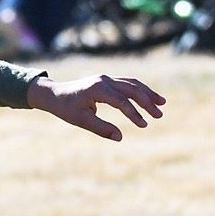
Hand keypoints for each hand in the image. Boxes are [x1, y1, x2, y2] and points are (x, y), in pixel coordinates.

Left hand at [27, 74, 165, 141]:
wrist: (53, 94)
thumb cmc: (65, 108)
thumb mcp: (81, 120)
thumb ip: (101, 128)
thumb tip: (120, 137)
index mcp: (97, 88)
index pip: (122, 101)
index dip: (134, 114)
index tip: (143, 125)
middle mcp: (104, 80)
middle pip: (132, 89)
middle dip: (147, 102)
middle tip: (159, 115)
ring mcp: (106, 78)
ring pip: (133, 84)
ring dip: (147, 93)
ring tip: (161, 104)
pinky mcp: (107, 80)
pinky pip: (127, 83)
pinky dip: (139, 90)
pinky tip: (148, 98)